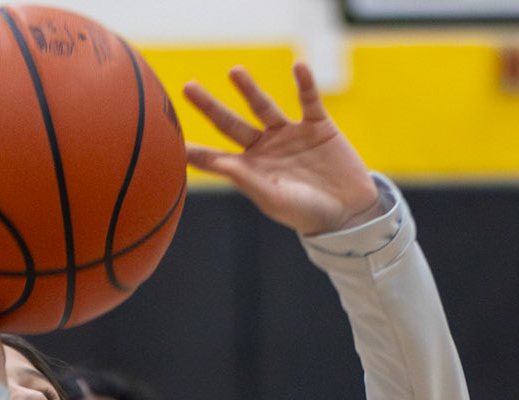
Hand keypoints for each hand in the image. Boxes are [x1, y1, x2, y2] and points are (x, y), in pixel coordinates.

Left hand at [182, 63, 377, 236]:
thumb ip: (249, 181)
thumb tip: (222, 164)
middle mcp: (265, 148)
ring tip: (234, 72)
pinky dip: (305, 83)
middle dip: (210, 107)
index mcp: (251, 170)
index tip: (170, 142)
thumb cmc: (308, 214)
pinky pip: (309, 99)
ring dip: (249, 88)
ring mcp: (289, 134)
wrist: (348, 213)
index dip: (195, 152)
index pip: (216, 159)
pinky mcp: (317, 125)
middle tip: (188, 88)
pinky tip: (299, 67)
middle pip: (231, 124)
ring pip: (264, 105)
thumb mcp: (275, 200)